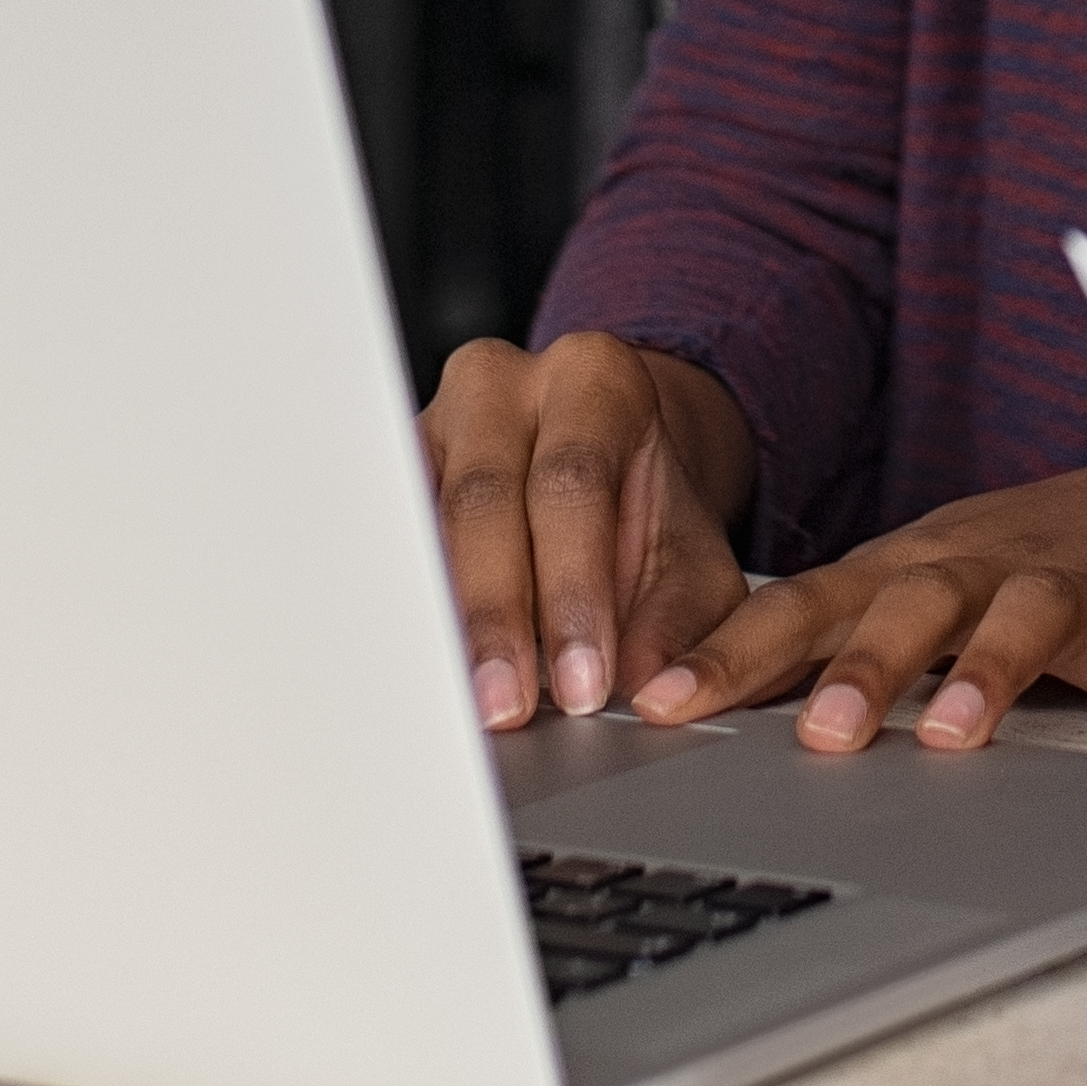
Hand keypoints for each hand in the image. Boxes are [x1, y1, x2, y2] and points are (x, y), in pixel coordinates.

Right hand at [421, 329, 754, 730]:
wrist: (611, 469)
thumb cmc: (649, 514)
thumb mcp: (694, 562)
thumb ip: (680, 621)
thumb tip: (650, 687)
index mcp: (595, 380)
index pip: (574, 481)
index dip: (574, 589)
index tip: (583, 682)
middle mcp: (505, 385)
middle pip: (485, 498)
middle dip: (498, 616)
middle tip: (510, 706)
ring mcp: (437, 421)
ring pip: (423, 522)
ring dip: (442, 619)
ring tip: (462, 701)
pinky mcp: (396, 468)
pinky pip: (392, 537)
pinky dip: (409, 607)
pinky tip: (423, 666)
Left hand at [624, 461, 1086, 758]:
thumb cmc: (1002, 558)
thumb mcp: (907, 588)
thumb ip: (826, 643)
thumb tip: (703, 708)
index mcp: (905, 569)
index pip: (804, 607)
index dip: (732, 654)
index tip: (661, 704)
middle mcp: (978, 569)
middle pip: (914, 603)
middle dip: (865, 665)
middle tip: (819, 735)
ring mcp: (1065, 587)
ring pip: (1026, 616)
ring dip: (990, 670)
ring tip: (954, 736)